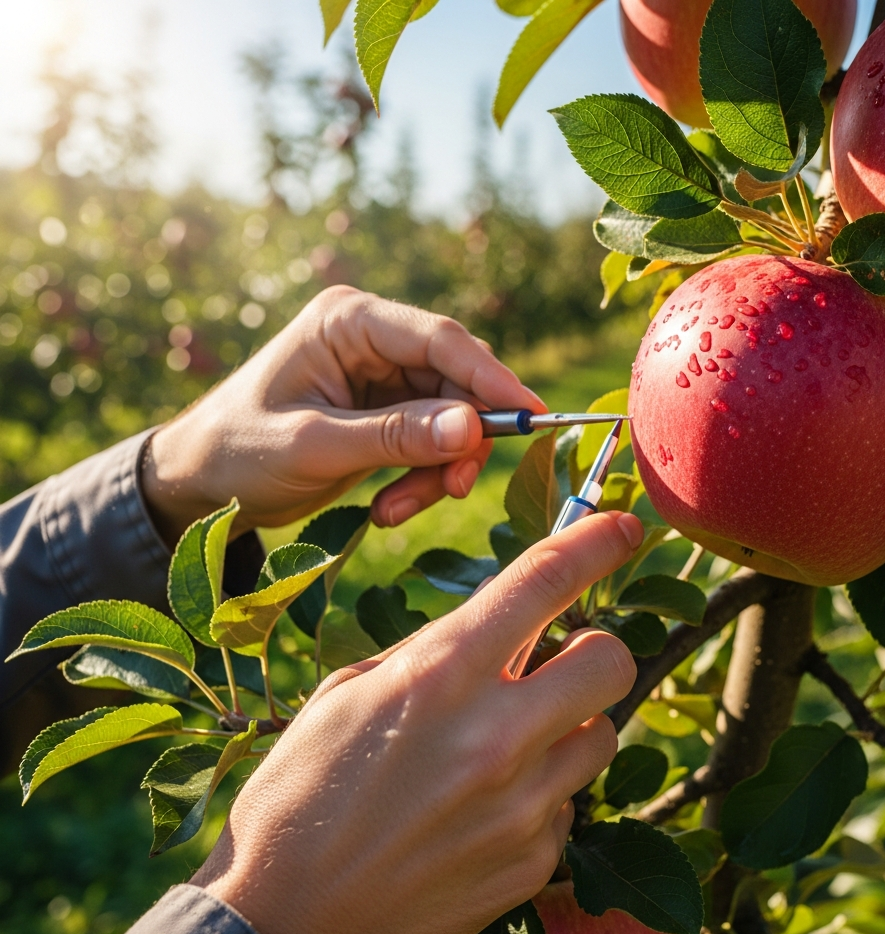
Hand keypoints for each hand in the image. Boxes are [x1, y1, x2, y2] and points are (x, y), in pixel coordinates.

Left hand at [142, 286, 544, 541]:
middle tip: (454, 489)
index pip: (439, 340)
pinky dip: (421, 479)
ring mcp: (381, 377)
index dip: (491, 378)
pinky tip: (388, 507)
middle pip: (454, 382)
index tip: (533, 415)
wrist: (201, 483)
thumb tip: (474, 429)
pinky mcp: (385, 413)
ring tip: (396, 510)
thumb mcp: (315, 445)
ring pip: (450, 420)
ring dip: (437, 470)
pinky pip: (430, 443)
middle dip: (460, 440)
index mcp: (348, 321)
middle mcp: (372, 340)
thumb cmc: (239, 451)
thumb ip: (395, 436)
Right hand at [191, 511, 642, 933]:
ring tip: (510, 747)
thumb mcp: (349, 694)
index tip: (624, 527)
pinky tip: (485, 812)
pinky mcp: (530, 863)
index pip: (543, 582)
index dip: (594, 543)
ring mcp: (521, 806)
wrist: (283, 924)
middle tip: (558, 662)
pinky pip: (569, 805)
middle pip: (610, 660)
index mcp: (440, 675)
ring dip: (570, 727)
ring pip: (603, 737)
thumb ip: (433, 655)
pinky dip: (542, 796)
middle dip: (593, 649)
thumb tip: (498, 633)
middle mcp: (495, 735)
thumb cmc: (299, 794)